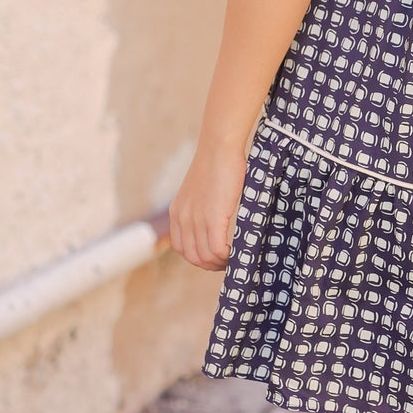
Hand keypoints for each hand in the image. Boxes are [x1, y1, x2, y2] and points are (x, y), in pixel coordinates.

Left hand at [168, 139, 248, 270]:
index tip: (214, 257)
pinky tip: (236, 252)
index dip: (198, 257)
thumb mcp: (200, 190)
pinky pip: (216, 250)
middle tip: (226, 263)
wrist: (219, 148)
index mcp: (176, 212)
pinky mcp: (212, 218)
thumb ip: (201, 207)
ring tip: (233, 259)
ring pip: (204, 256)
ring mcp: (196, 220)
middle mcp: (182, 218)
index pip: (180, 248)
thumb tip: (216, 219)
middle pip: (192, 256)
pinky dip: (226, 257)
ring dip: (219, 263)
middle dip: (209, 265)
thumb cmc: (217, 163)